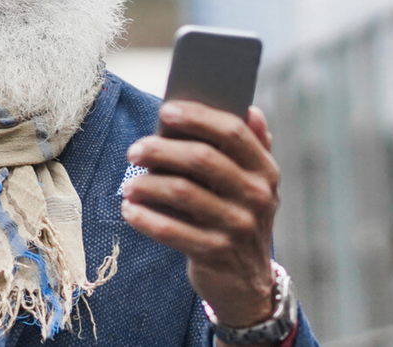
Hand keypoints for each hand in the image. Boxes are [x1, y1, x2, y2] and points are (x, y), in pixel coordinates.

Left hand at [121, 101, 280, 327]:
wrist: (248, 283)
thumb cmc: (238, 218)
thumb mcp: (252, 185)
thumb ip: (249, 148)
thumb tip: (250, 109)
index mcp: (265, 170)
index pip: (232, 132)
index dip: (197, 117)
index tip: (165, 111)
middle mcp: (257, 196)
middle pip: (202, 158)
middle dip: (161, 149)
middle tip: (134, 151)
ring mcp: (238, 226)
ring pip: (182, 192)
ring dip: (147, 184)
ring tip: (128, 185)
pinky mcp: (216, 253)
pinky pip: (171, 229)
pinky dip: (145, 217)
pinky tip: (129, 210)